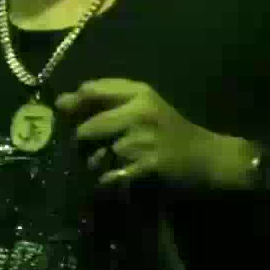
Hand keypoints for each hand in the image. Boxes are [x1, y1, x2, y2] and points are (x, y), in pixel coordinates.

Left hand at [56, 78, 244, 187]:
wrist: (208, 156)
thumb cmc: (171, 130)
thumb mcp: (144, 106)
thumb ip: (106, 101)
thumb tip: (60, 102)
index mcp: (139, 92)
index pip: (91, 90)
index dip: (74, 105)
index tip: (69, 116)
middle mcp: (141, 110)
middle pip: (89, 126)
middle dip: (84, 142)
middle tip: (92, 148)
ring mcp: (145, 138)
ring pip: (100, 153)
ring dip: (97, 163)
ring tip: (110, 164)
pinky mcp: (149, 164)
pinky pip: (113, 175)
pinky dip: (109, 180)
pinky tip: (117, 177)